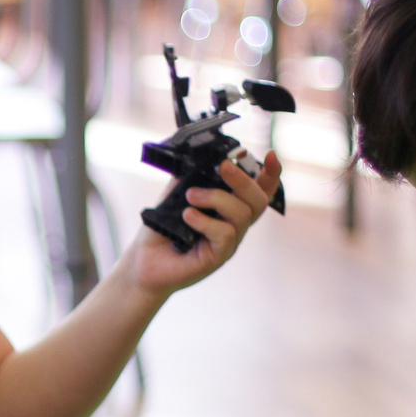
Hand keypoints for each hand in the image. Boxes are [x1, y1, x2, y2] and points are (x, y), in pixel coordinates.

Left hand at [128, 151, 278, 297]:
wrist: (143, 261)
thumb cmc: (162, 229)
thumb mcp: (176, 195)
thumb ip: (190, 177)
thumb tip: (200, 156)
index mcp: (229, 208)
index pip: (259, 190)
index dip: (271, 173)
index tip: (271, 155)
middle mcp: (234, 225)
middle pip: (258, 200)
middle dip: (243, 179)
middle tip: (224, 166)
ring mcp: (229, 242)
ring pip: (242, 214)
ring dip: (217, 197)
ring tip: (191, 196)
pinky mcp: (218, 257)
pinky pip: (225, 234)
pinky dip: (205, 221)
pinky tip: (188, 216)